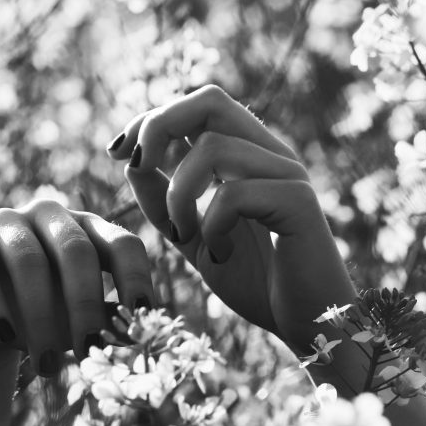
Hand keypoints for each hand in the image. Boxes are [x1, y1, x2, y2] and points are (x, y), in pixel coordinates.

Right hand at [0, 200, 155, 374]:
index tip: (141, 318)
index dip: (135, 278)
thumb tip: (140, 336)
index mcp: (88, 231)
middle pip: (76, 250)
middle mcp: (48, 216)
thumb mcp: (76, 323)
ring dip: (40, 317)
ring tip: (46, 365)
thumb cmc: (36, 321)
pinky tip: (5, 337)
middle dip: (84, 305)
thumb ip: (106, 323)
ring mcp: (3, 219)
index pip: (123, 244)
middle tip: (88, 352)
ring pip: (27, 259)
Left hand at [108, 85, 356, 353]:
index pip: (200, 107)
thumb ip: (167, 204)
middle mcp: (271, 155)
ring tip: (186, 236)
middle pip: (210, 100)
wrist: (306, 324)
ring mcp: (288, 175)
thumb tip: (132, 164)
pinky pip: (233, 195)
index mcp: (250, 157)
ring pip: (212, 148)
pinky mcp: (298, 203)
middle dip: (158, 126)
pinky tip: (220, 255)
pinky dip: (211, 226)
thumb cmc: (257, 283)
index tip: (119, 153)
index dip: (152, 120)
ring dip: (179, 195)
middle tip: (137, 166)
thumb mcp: (195, 240)